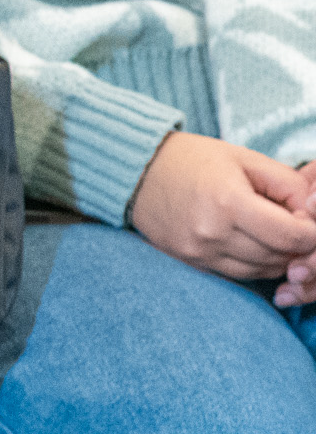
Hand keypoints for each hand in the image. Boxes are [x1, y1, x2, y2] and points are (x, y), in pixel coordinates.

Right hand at [127, 132, 315, 285]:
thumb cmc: (192, 159)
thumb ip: (288, 185)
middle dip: (297, 245)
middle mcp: (212, 233)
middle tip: (294, 226)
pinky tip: (254, 243)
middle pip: (280, 257)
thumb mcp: (244, 158)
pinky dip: (255, 263)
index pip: (292, 236)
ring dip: (278, 257)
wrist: (135, 171)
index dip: (312, 234)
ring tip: (273, 233)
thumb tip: (314, 212)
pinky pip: (239, 274)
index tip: (310, 222)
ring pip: (263, 271)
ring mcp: (199, 252)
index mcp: (228, 202)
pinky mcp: (191, 262)